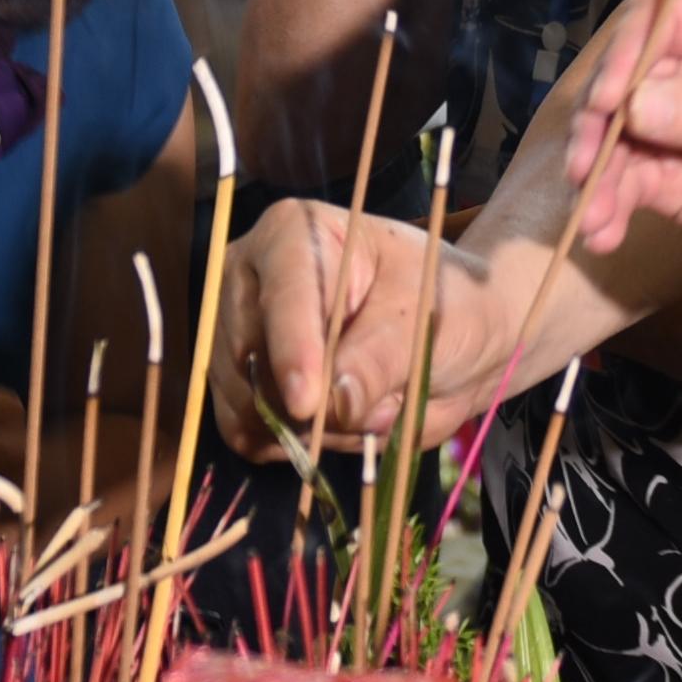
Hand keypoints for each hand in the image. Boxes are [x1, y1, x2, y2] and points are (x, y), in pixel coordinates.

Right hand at [221, 197, 460, 450]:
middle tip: (383, 402)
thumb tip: (334, 400)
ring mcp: (234, 336)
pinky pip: (250, 437)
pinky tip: (340, 422)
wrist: (448, 336)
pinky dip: (299, 446)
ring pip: (247, 407)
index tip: (306, 403)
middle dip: (312, 402)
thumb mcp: (426, 322)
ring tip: (371, 403)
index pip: (282, 297)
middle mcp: (247, 281)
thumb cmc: (441, 305)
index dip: (292, 351)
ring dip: (314, 429)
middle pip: (250, 359)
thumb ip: (380, 358)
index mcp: (294, 235)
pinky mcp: (236, 389)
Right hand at [565, 0, 681, 274]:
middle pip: (623, 78)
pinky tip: (602, 232)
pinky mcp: (673, 175)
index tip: (611, 99)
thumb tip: (635, 105)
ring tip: (593, 214)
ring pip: (615, 137)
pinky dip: (607, 207)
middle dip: (595, 123)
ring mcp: (680, 125)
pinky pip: (625, 185)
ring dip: (595, 175)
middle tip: (585, 167)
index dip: (626, 50)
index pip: (660, 17)